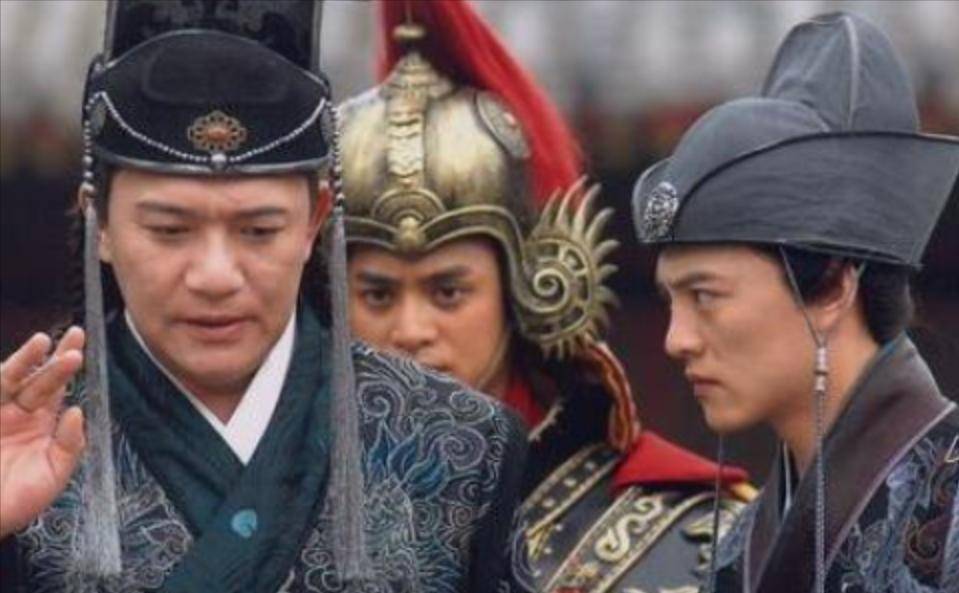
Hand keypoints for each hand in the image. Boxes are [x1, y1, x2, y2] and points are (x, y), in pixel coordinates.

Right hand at [0, 327, 85, 538]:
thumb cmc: (16, 503)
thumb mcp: (52, 476)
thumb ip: (69, 445)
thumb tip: (78, 411)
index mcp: (39, 424)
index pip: (56, 388)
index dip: (66, 366)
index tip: (80, 344)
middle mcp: (16, 414)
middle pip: (37, 378)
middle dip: (55, 358)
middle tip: (75, 336)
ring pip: (9, 380)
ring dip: (25, 361)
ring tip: (41, 342)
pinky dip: (0, 378)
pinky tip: (9, 369)